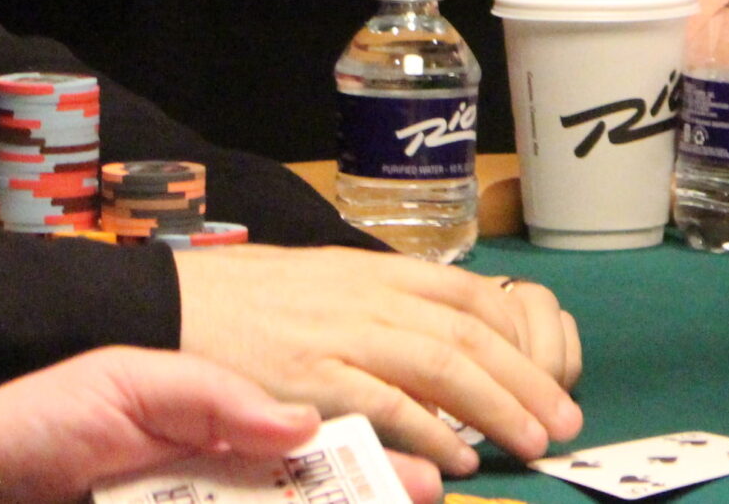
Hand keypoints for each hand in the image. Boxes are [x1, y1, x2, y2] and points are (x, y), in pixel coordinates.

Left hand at [0, 346, 443, 503]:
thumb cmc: (37, 422)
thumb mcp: (128, 380)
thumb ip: (214, 398)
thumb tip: (307, 422)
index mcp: (225, 429)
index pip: (322, 442)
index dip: (380, 453)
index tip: (430, 471)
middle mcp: (224, 481)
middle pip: (315, 492)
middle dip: (378, 493)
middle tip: (429, 497)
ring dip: (344, 501)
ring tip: (403, 499)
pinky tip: (341, 502)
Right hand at [172, 245, 581, 473]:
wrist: (164, 305)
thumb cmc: (243, 301)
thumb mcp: (321, 283)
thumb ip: (376, 304)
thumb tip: (430, 334)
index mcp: (374, 270)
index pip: (470, 295)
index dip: (519, 336)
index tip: (551, 372)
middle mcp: (368, 296)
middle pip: (469, 335)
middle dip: (526, 380)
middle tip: (564, 421)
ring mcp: (340, 335)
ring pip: (442, 366)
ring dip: (497, 408)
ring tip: (531, 443)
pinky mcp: (308, 377)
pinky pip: (384, 403)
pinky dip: (429, 431)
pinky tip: (458, 457)